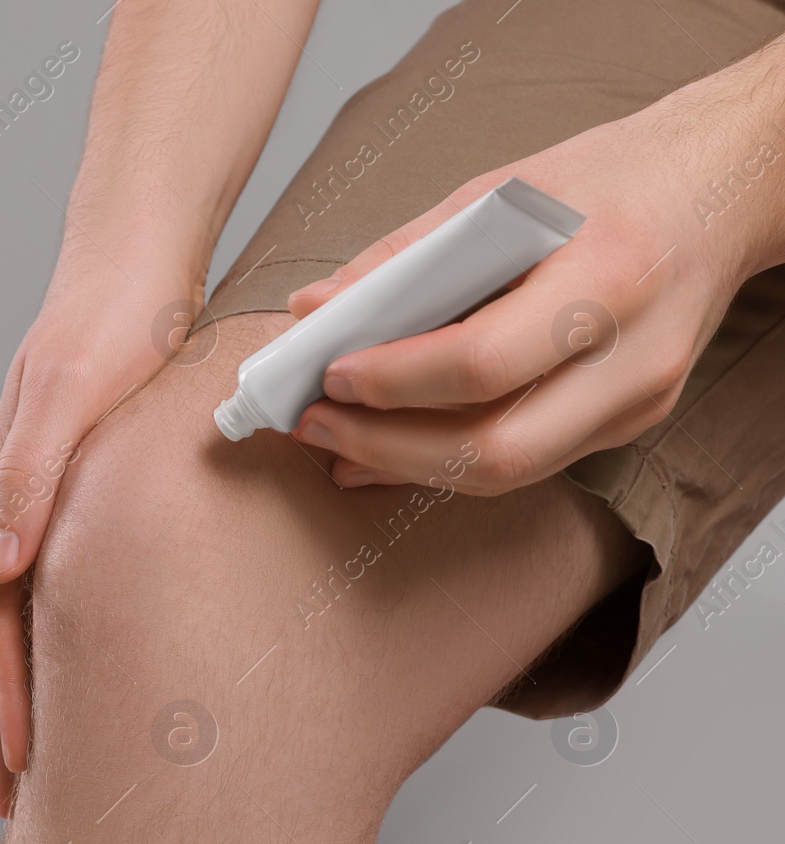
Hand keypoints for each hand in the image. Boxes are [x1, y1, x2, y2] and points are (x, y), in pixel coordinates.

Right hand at [0, 249, 200, 815]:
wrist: (133, 258)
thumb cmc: (110, 320)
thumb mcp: (69, 394)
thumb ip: (28, 478)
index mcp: (0, 492)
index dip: (2, 697)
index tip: (21, 768)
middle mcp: (11, 505)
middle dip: (4, 717)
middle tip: (17, 799)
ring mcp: (40, 499)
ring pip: (21, 615)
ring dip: (26, 688)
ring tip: (41, 755)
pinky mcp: (75, 489)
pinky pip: (55, 583)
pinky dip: (57, 639)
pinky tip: (84, 664)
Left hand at [284, 85, 779, 493]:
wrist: (720, 192)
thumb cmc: (610, 181)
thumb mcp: (505, 191)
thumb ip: (407, 254)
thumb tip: (315, 307)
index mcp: (609, 275)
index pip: (486, 361)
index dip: (396, 381)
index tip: (330, 373)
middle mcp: (634, 356)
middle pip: (498, 447)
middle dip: (387, 445)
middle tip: (314, 424)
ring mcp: (637, 402)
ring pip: (508, 472)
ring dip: (406, 466)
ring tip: (334, 443)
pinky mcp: (627, 424)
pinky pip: (525, 465)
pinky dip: (445, 462)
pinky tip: (386, 449)